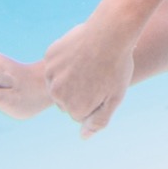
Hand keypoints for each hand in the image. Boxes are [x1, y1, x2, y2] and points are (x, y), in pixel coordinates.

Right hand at [43, 20, 134, 137]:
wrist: (111, 31)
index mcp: (74, 108)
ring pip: (59, 82)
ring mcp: (51, 74)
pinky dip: (65, 60)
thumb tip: (83, 137)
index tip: (104, 85)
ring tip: (90, 61)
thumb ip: (98, 121)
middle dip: (80, 90)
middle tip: (97, 72)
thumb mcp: (115, 98)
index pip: (80, 113)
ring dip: (71, 75)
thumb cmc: (117, 65)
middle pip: (67, 100)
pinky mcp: (50, 57)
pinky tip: (80, 51)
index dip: (95, 99)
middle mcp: (58, 95)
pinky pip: (56, 64)